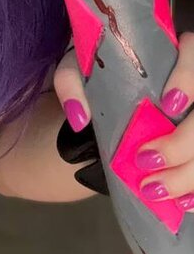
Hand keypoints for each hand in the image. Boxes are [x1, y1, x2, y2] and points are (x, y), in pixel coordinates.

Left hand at [54, 33, 193, 210]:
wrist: (106, 95)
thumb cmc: (97, 73)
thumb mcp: (77, 69)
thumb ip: (71, 83)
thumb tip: (79, 117)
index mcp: (166, 52)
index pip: (193, 53)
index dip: (188, 78)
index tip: (168, 103)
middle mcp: (191, 83)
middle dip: (184, 142)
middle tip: (147, 160)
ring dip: (189, 172)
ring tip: (154, 189)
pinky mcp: (192, 142)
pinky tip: (182, 201)